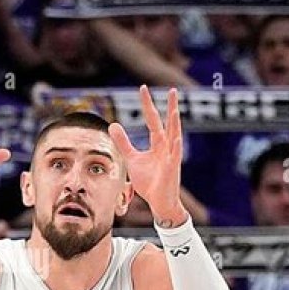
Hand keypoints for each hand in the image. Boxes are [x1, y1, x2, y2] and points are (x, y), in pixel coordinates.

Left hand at [109, 85, 185, 225]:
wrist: (158, 202)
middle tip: (172, 89)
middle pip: (168, 123)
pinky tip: (176, 137)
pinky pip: (174, 157)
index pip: (152, 120)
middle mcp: (167, 147)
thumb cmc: (149, 181)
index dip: (147, 105)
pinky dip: (175, 147)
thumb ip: (124, 142)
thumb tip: (112, 124)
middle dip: (170, 107)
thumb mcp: (132, 159)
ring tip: (174, 109)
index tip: (143, 88)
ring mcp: (171, 158)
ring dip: (174, 124)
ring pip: (174, 137)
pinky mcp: (171, 170)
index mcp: (158, 144)